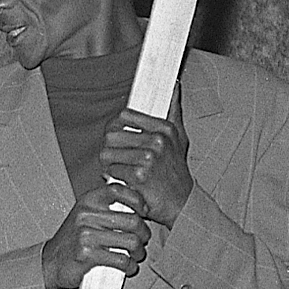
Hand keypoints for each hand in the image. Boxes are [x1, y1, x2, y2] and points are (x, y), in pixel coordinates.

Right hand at [42, 185, 148, 288]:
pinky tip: (129, 267)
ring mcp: (86, 235)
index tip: (143, 212)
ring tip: (136, 255)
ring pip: (130, 241)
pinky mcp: (87, 254)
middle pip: (132, 220)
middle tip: (142, 240)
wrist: (50, 263)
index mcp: (88, 201)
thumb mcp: (84, 216)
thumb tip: (134, 205)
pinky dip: (130, 266)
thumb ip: (104, 208)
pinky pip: (120, 260)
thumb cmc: (72, 241)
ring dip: (139, 252)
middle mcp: (86, 215)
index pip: (119, 190)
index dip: (138, 200)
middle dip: (144, 233)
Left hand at [101, 109, 192, 226]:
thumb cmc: (177, 171)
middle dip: (110, 148)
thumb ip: (173, 110)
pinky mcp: (138, 176)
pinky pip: (111, 171)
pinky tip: (124, 180)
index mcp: (164, 129)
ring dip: (110, 164)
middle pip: (110, 135)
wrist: (181, 203)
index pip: (124, 116)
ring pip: (107, 154)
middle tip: (116, 157)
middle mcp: (157, 141)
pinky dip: (113, 178)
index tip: (118, 137)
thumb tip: (173, 85)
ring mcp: (147, 158)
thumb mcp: (179, 138)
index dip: (115, 127)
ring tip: (121, 170)